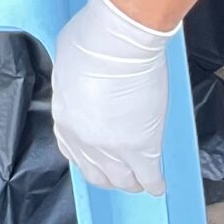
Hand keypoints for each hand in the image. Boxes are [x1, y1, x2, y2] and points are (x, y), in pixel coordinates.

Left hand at [51, 0, 172, 196]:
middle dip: (108, 174)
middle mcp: (85, 141)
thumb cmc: (92, 39)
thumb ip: (72, 85)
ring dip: (131, 181)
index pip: (73, 150)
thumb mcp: (66, 62)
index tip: (96, 155)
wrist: (118, 42)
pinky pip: (149, 177)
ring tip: (140, 179)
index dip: (87, 155)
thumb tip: (80, 85)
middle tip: (119, 171)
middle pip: (96, 172)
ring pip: (122, 180)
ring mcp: (113, 149)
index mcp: (65, 119)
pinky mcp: (141, 149)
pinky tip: (158, 184)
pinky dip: (154, 183)